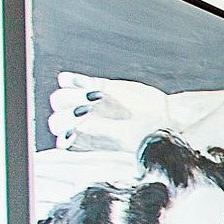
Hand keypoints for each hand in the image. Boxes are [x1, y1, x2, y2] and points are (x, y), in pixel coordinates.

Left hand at [47, 73, 175, 152]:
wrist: (167, 117)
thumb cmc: (149, 134)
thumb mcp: (127, 137)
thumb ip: (100, 131)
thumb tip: (77, 126)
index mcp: (88, 142)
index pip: (62, 139)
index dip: (66, 132)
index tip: (83, 126)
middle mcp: (83, 124)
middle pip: (56, 119)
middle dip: (68, 113)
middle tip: (91, 108)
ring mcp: (86, 105)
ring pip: (59, 98)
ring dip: (73, 95)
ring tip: (97, 96)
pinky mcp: (94, 86)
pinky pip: (69, 81)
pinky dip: (72, 80)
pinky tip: (89, 84)